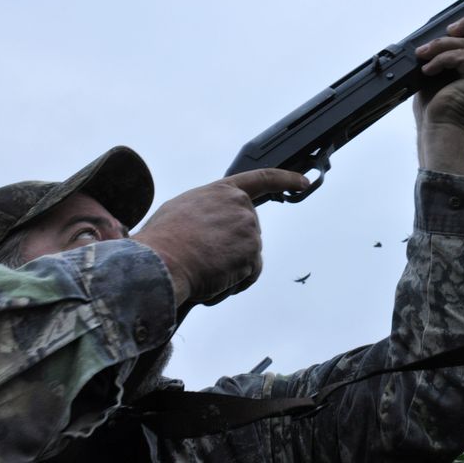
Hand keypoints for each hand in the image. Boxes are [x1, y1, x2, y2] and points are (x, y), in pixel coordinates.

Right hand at [134, 169, 308, 306]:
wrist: (160, 263)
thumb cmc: (162, 240)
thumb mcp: (181, 209)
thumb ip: (207, 209)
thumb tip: (209, 223)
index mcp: (223, 191)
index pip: (262, 179)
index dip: (285, 180)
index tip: (303, 182)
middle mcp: (241, 206)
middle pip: (249, 232)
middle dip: (232, 247)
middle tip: (203, 255)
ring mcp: (249, 230)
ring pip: (248, 256)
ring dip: (230, 267)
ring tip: (201, 267)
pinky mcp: (252, 254)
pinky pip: (250, 274)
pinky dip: (234, 283)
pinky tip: (213, 280)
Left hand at [413, 14, 463, 174]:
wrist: (438, 131)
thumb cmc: (434, 110)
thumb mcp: (436, 76)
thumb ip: (443, 57)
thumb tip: (433, 39)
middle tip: (447, 30)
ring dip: (439, 46)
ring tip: (422, 57)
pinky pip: (460, 55)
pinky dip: (440, 59)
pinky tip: (428, 71)